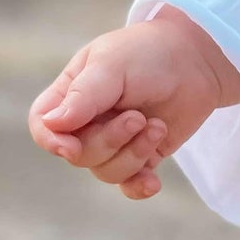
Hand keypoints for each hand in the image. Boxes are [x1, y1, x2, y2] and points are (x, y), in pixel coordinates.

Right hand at [26, 14, 237, 200]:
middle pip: (78, 154)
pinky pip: (130, 184)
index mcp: (70, 93)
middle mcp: (87, 121)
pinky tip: (154, 182)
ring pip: (105, 171)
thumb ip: (83, 95)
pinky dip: (139, 186)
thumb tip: (52, 125)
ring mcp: (115, 141)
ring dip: (134, 154)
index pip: (42, 125)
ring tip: (157, 126)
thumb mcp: (112, 65)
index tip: (70, 146)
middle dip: (109, 141)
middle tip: (139, 117)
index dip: (50, 141)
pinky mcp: (143, 154)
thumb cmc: (149, 53)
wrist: (197, 60)